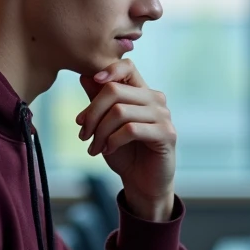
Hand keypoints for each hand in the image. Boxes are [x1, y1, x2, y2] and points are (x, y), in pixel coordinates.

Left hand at [76, 60, 174, 220]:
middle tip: (83, 133)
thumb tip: (84, 75)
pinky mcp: (167, 134)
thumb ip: (99, 100)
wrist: (142, 182)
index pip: (127, 67)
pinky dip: (113, 140)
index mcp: (141, 92)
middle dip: (92, 113)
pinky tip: (108, 150)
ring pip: (120, 111)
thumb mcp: (105, 124)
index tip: (92, 82)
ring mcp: (163, 115)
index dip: (108, 69)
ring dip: (99, 131)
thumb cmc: (124, 152)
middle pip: (115, 90)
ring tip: (93, 147)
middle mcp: (155, 99)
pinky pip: (131, 129)